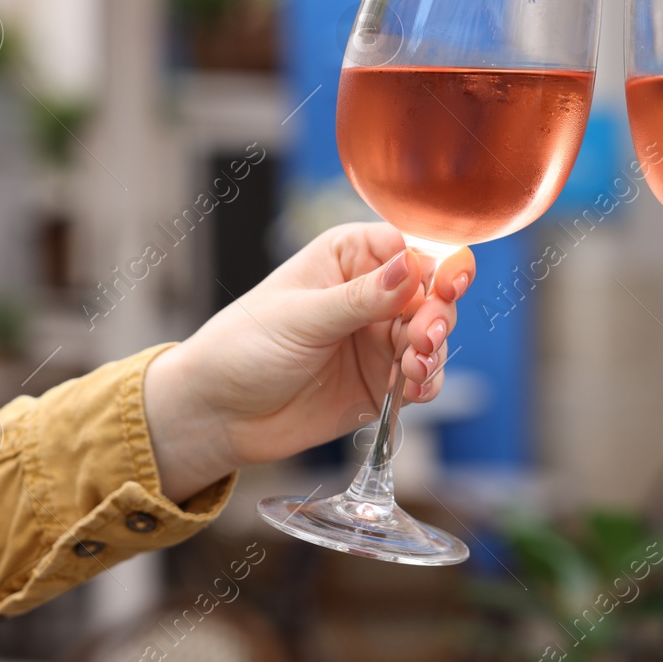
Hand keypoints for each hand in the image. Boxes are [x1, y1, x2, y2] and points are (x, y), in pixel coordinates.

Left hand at [144, 222, 474, 500]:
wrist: (218, 414)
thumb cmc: (242, 347)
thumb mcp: (301, 318)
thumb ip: (361, 298)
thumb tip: (412, 266)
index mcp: (349, 257)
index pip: (409, 247)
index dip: (433, 265)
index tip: (443, 286)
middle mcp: (372, 293)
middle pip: (431, 293)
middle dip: (436, 314)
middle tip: (423, 338)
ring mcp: (379, 338)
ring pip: (433, 336)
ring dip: (434, 351)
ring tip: (413, 369)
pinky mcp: (383, 380)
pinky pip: (423, 377)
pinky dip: (427, 383)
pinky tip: (413, 389)